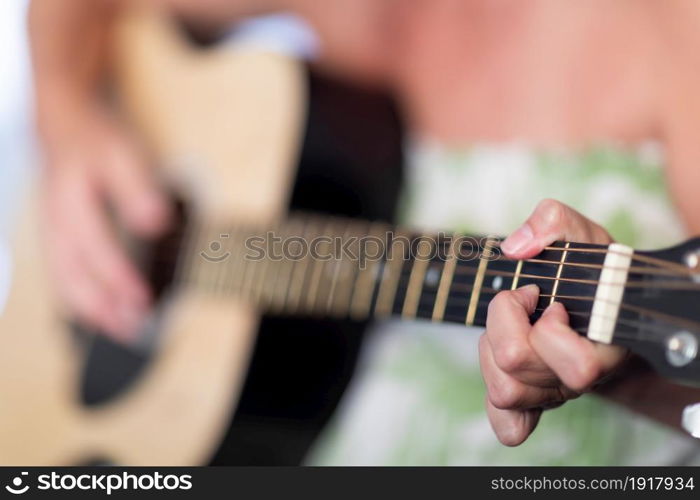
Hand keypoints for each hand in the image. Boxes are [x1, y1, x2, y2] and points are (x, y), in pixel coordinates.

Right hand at [41, 102, 169, 340]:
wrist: (67, 128)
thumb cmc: (97, 142)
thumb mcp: (123, 155)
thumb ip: (137, 190)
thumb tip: (156, 223)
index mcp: (70, 204)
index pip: (96, 249)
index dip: (119, 277)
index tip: (143, 300)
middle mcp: (56, 226)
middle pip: (72, 277)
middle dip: (102, 308)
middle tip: (133, 331)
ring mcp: (53, 236)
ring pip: (64, 283)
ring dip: (92, 311)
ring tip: (121, 332)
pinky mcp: (58, 242)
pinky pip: (63, 278)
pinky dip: (80, 302)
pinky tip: (101, 316)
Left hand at [479, 199, 627, 445]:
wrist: (596, 293)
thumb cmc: (590, 268)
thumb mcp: (578, 232)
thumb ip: (552, 222)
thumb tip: (516, 248)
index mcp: (605, 346)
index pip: (579, 368)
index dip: (550, 329)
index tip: (548, 298)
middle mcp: (580, 380)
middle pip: (518, 368)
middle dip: (505, 321)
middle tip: (523, 299)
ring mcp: (555, 393)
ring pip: (504, 392)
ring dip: (491, 347)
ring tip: (511, 324)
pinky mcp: (534, 401)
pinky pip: (510, 426)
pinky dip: (495, 404)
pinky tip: (498, 368)